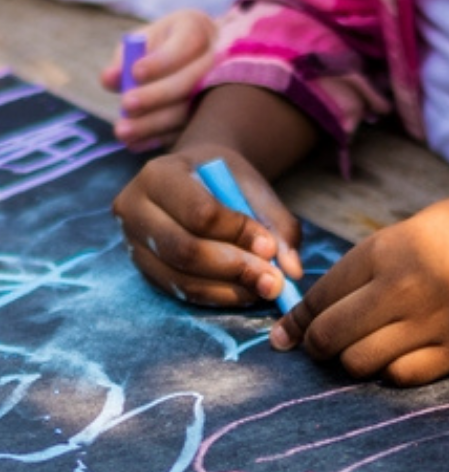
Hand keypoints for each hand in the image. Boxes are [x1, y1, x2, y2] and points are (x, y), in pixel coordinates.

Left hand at [101, 10, 218, 150]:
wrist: (196, 59)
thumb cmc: (162, 45)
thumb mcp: (144, 40)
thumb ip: (125, 57)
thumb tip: (110, 80)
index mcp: (197, 29)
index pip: (185, 45)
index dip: (161, 61)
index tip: (135, 72)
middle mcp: (215, 59)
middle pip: (190, 81)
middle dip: (155, 96)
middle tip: (126, 106)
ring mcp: (219, 91)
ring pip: (189, 110)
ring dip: (154, 124)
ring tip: (123, 132)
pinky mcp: (212, 118)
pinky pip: (186, 131)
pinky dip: (158, 139)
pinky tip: (135, 144)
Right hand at [113, 145, 302, 307]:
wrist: (194, 179)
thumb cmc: (223, 179)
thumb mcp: (251, 186)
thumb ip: (276, 223)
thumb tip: (292, 270)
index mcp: (158, 174)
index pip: (199, 213)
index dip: (238, 234)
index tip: (270, 247)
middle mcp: (134, 208)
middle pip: (184, 249)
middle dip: (235, 268)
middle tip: (274, 280)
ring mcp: (133, 242)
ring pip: (180, 278)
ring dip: (229, 289)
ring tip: (264, 287)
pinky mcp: (143, 269)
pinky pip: (180, 292)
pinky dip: (218, 297)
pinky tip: (245, 292)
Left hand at [269, 183, 448, 387]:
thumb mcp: (399, 237)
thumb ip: (356, 275)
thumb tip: (305, 321)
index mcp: (382, 252)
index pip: (319, 298)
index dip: (295, 323)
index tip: (286, 337)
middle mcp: (402, 287)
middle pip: (331, 336)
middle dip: (317, 346)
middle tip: (323, 346)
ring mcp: (430, 321)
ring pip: (359, 362)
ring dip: (352, 361)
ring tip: (362, 349)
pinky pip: (400, 377)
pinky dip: (389, 371)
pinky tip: (396, 357)